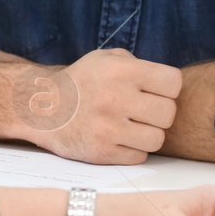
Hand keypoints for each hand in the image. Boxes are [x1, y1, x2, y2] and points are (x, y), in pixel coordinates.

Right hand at [3, 48, 181, 164]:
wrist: (41, 108)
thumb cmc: (82, 82)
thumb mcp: (105, 59)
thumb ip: (138, 65)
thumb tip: (169, 84)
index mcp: (120, 70)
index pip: (173, 82)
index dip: (168, 88)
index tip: (155, 91)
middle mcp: (114, 97)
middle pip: (168, 113)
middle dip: (159, 113)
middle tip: (144, 111)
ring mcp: (107, 127)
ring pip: (157, 139)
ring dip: (148, 134)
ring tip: (133, 126)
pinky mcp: (101, 152)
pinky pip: (139, 156)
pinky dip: (133, 149)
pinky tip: (120, 138)